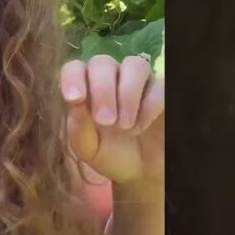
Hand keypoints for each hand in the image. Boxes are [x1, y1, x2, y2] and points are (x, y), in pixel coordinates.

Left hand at [61, 54, 164, 197]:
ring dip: (127, 94)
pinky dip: (148, 105)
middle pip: (103, 63)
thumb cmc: (111, 155)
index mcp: (87, 88)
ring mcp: (140, 81)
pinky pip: (159, 85)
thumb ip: (79, 129)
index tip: (75, 99)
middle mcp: (112, 78)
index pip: (75, 68)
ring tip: (124, 126)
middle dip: (102, 90)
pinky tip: (140, 126)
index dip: (73, 78)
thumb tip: (75, 105)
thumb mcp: (90, 149)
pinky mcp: (162, 91)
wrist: (143, 172)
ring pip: (134, 65)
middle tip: (105, 121)